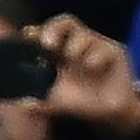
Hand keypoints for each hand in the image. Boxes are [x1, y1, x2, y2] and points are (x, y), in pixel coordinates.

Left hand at [29, 15, 139, 134]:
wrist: (111, 116)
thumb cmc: (84, 104)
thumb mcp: (59, 103)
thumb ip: (42, 102)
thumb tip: (24, 106)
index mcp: (60, 52)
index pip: (47, 33)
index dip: (38, 32)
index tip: (29, 37)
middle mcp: (77, 45)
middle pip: (64, 23)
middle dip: (53, 29)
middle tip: (47, 44)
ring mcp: (96, 47)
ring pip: (83, 34)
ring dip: (75, 45)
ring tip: (74, 59)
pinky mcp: (114, 52)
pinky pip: (102, 48)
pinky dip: (94, 57)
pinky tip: (92, 68)